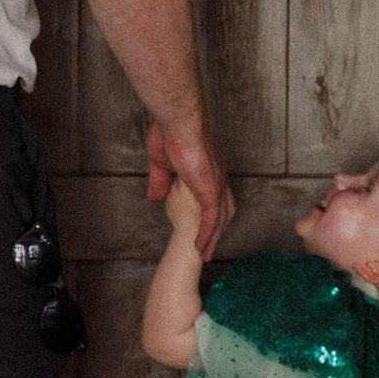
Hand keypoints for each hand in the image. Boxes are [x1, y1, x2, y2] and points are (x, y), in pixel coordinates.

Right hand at [145, 112, 233, 253]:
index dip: (211, 214)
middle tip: (208, 247)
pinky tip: (199, 248)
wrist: (178, 121)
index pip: (214, 197)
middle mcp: (216, 178)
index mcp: (207, 170)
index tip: (205, 227)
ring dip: (211, 239)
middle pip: (223, 211)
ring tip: (204, 256)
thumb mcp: (161, 163)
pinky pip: (210, 219)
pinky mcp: (210, 190)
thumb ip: (160, 181)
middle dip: (216, 231)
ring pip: (218, 219)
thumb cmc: (170, 132)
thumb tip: (155, 198)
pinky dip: (205, 235)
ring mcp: (215, 185)